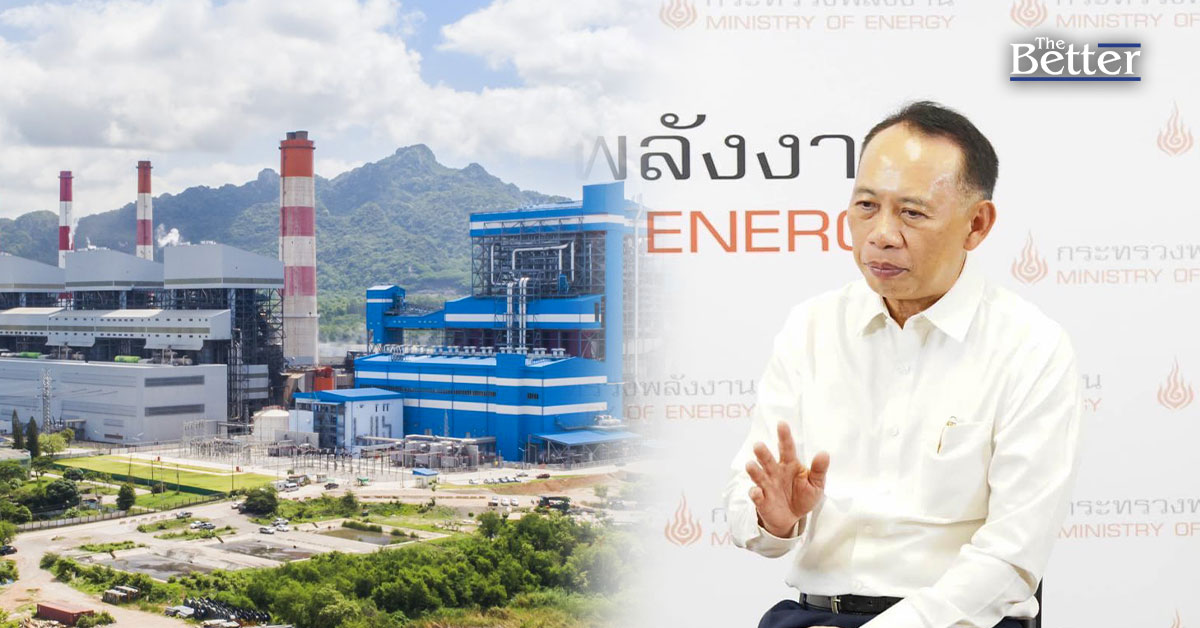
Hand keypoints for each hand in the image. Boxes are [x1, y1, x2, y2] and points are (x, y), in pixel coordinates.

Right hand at [745, 421, 829, 537]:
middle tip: (758, 446)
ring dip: (754, 470)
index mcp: (790, 465)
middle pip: (768, 460)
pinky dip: (755, 493)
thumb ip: (818, 470)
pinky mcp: (761, 500)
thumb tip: (824, 453)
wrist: (793, 518)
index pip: (787, 448)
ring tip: (750, 465)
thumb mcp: (816, 484)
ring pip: (758, 475)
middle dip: (762, 453)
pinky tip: (757, 491)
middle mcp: (775, 472)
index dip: (784, 436)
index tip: (781, 424)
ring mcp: (767, 485)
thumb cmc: (803, 496)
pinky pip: (756, 495)